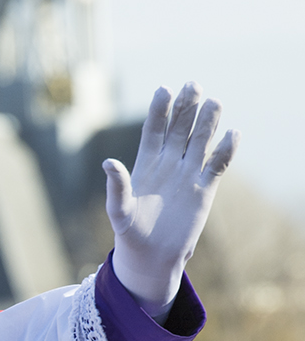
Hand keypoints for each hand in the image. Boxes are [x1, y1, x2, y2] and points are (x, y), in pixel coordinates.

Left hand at [104, 82, 238, 321]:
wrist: (152, 256)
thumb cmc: (130, 233)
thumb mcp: (119, 210)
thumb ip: (116, 186)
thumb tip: (108, 162)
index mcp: (146, 162)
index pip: (154, 129)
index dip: (159, 110)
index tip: (164, 89)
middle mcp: (168, 162)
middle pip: (180, 128)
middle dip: (186, 107)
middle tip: (194, 85)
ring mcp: (187, 173)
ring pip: (200, 141)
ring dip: (208, 122)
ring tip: (214, 102)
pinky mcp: (204, 188)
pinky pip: (217, 165)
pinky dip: (226, 150)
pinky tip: (233, 134)